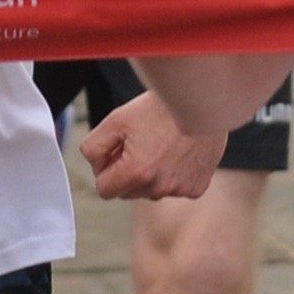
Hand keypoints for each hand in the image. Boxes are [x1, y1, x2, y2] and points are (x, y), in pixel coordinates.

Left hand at [81, 88, 222, 201]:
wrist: (200, 101)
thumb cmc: (159, 108)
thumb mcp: (115, 120)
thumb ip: (94, 148)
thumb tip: (97, 166)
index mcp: (135, 173)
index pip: (105, 190)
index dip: (106, 170)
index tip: (116, 153)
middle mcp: (158, 187)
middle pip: (128, 192)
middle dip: (128, 173)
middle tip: (140, 144)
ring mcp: (179, 189)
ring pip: (152, 190)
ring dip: (151, 175)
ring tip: (161, 145)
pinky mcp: (196, 187)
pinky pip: (175, 188)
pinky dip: (174, 174)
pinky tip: (178, 152)